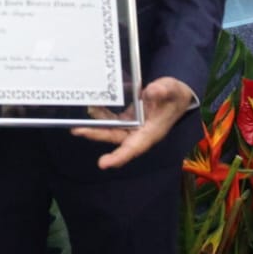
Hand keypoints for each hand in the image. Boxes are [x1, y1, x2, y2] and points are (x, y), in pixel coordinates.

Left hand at [71, 76, 195, 169]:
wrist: (176, 94)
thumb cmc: (176, 95)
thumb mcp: (173, 90)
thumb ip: (163, 90)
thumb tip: (152, 90)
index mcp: (152, 132)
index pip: (134, 148)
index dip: (119, 156)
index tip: (103, 164)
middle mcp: (140, 133)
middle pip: (115, 138)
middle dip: (96, 135)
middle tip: (76, 131)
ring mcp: (133, 126)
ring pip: (111, 130)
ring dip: (95, 126)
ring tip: (76, 121)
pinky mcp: (128, 119)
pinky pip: (112, 119)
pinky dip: (102, 114)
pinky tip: (92, 107)